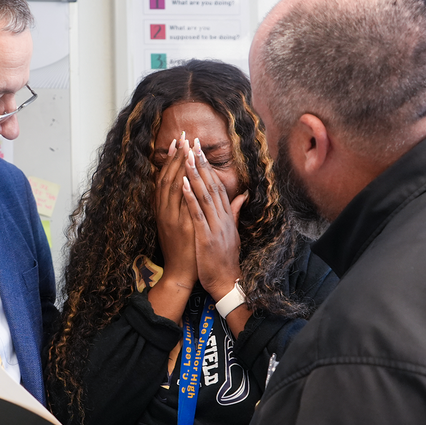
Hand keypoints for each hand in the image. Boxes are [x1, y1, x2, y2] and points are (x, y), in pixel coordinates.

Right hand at [154, 135, 197, 290]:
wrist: (180, 273)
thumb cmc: (183, 250)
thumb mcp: (181, 224)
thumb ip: (185, 205)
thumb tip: (189, 189)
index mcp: (165, 209)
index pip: (167, 178)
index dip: (172, 159)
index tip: (178, 143)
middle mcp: (164, 210)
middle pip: (167, 177)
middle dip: (175, 156)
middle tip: (182, 137)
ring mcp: (170, 218)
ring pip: (171, 186)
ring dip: (178, 166)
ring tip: (185, 148)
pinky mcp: (178, 226)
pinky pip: (178, 204)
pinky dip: (181, 188)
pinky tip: (185, 175)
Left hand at [181, 137, 245, 301]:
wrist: (226, 282)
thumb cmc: (225, 259)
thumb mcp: (232, 232)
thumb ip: (235, 212)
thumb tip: (243, 195)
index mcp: (227, 216)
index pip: (217, 185)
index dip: (208, 167)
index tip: (199, 150)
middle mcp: (222, 218)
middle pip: (212, 185)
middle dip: (201, 163)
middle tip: (192, 142)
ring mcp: (215, 227)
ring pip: (204, 195)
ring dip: (195, 174)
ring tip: (187, 155)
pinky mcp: (206, 237)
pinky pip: (197, 214)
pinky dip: (190, 198)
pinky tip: (183, 184)